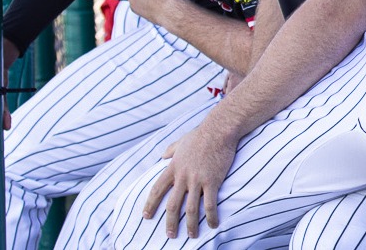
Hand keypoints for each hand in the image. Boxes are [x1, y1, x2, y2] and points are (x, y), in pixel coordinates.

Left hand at [143, 121, 238, 238]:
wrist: (219, 129)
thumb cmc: (201, 133)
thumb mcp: (181, 141)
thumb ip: (171, 150)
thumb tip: (163, 156)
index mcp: (173, 167)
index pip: (157, 189)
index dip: (150, 204)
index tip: (146, 216)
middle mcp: (183, 176)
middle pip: (172, 204)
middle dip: (170, 222)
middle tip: (170, 235)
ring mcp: (197, 180)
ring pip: (190, 208)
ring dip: (190, 225)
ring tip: (192, 235)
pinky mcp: (212, 181)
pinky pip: (210, 204)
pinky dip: (210, 216)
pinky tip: (212, 224)